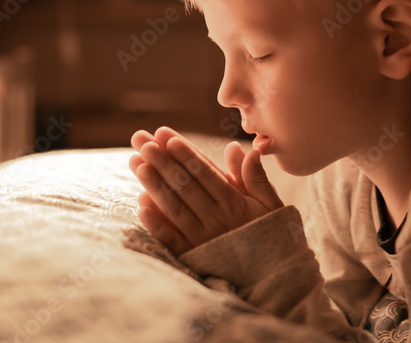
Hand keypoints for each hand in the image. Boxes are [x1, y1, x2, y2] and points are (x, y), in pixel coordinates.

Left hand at [129, 126, 283, 255]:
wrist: (273, 275)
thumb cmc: (270, 233)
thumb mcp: (269, 203)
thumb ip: (254, 176)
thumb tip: (237, 147)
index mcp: (234, 202)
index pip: (205, 172)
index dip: (185, 154)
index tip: (166, 136)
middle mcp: (216, 218)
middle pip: (185, 185)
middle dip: (162, 161)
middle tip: (142, 141)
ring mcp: (203, 238)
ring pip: (174, 207)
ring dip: (154, 184)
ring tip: (137, 163)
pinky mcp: (194, 257)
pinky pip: (172, 239)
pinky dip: (156, 223)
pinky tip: (141, 204)